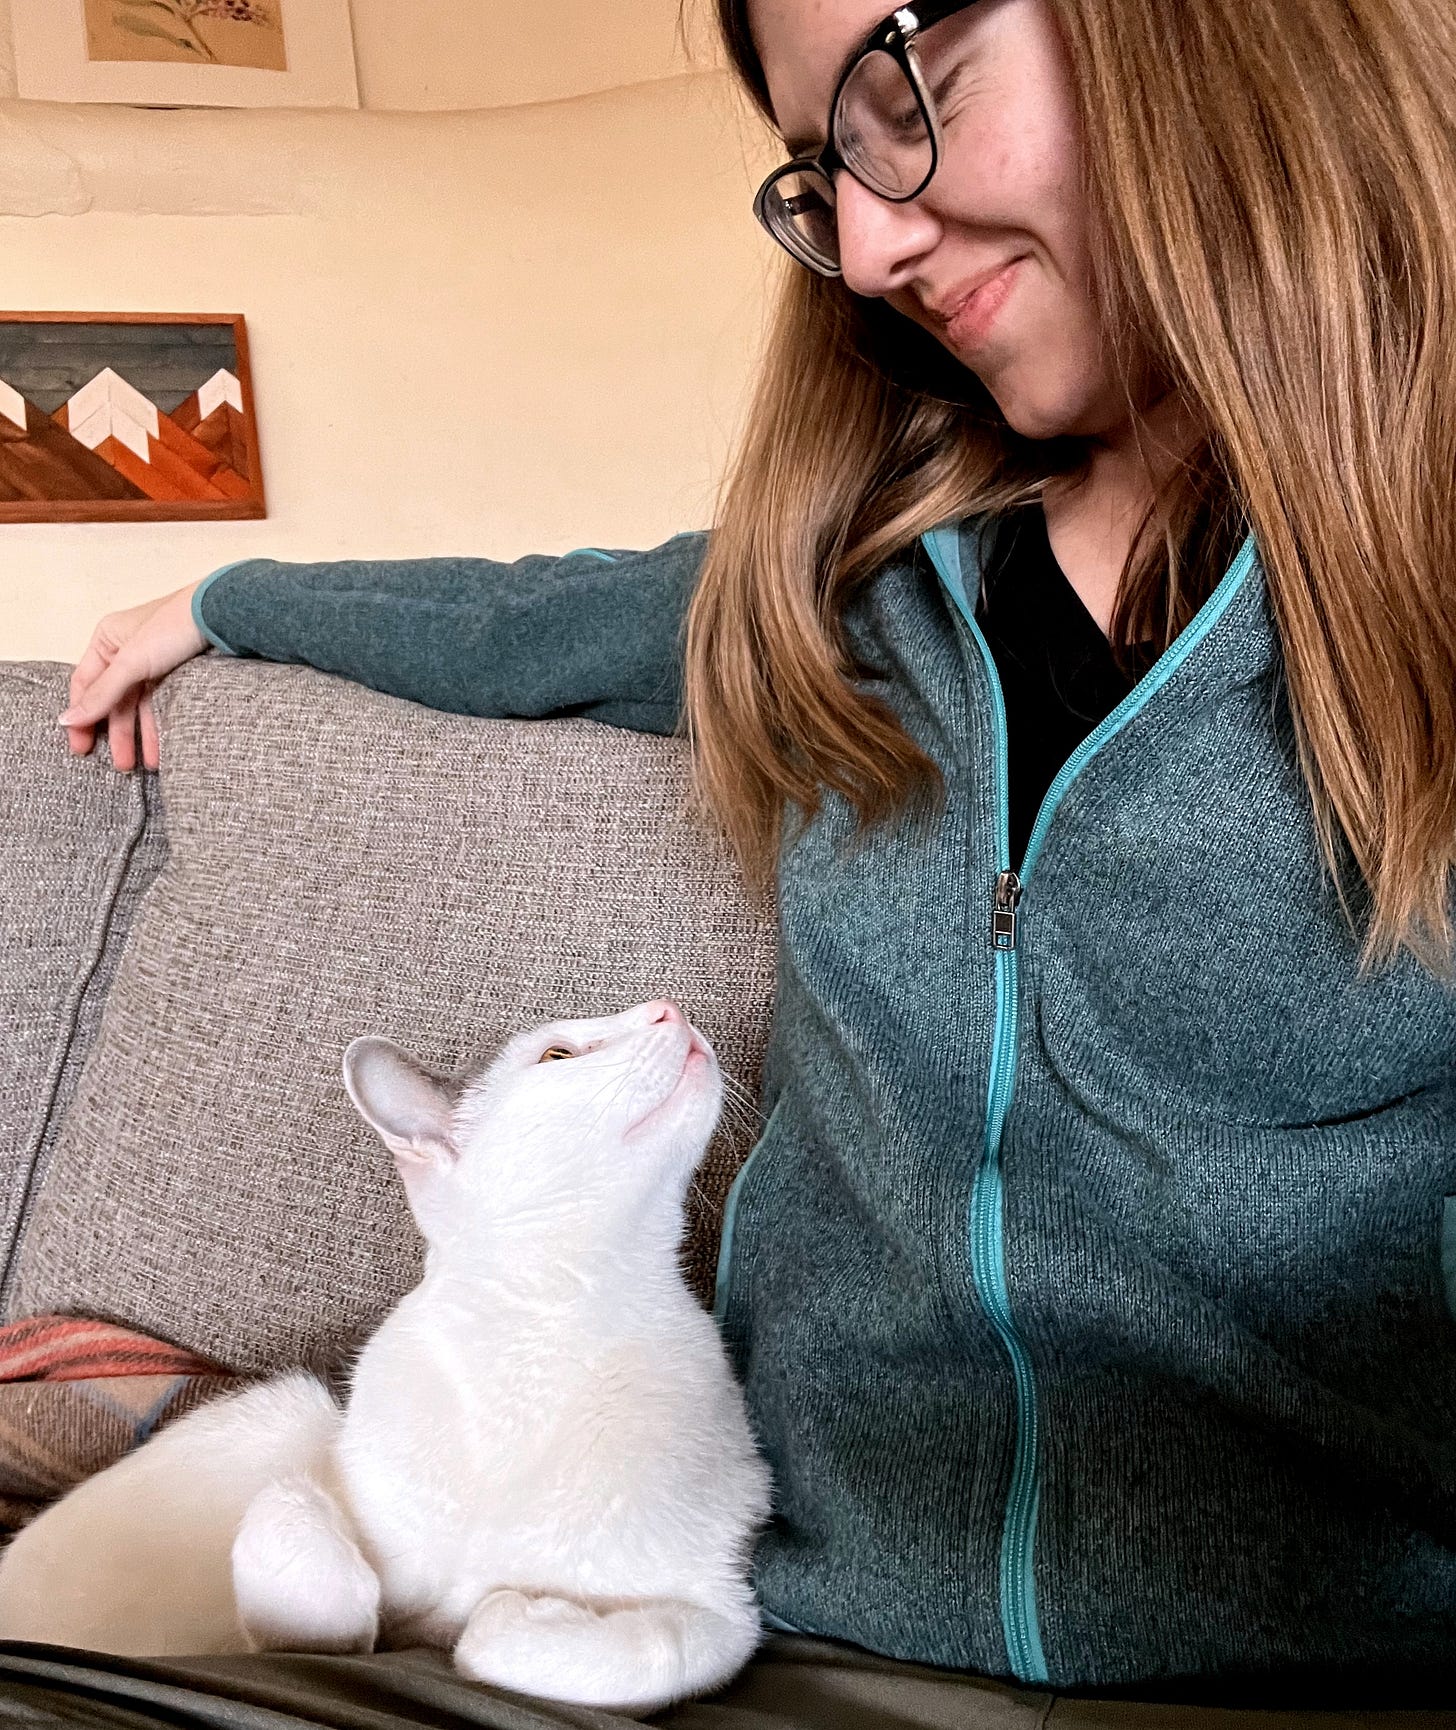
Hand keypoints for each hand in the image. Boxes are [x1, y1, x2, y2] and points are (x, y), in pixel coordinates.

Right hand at [59, 582, 208, 771]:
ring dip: (141, 736)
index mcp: (107, 640)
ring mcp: (152, 662)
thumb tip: (66, 720)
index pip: (84, 684)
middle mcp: (126, 651)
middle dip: (116, 733)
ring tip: (146, 764)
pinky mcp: (176, 672)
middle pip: (113, 700)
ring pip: (139, 706)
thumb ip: (101, 694)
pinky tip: (163, 750)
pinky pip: (161, 705)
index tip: (81, 747)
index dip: (81, 716)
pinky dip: (160, 727)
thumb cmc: (173, 627)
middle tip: (119, 764)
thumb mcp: (131, 663)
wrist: (223, 616)